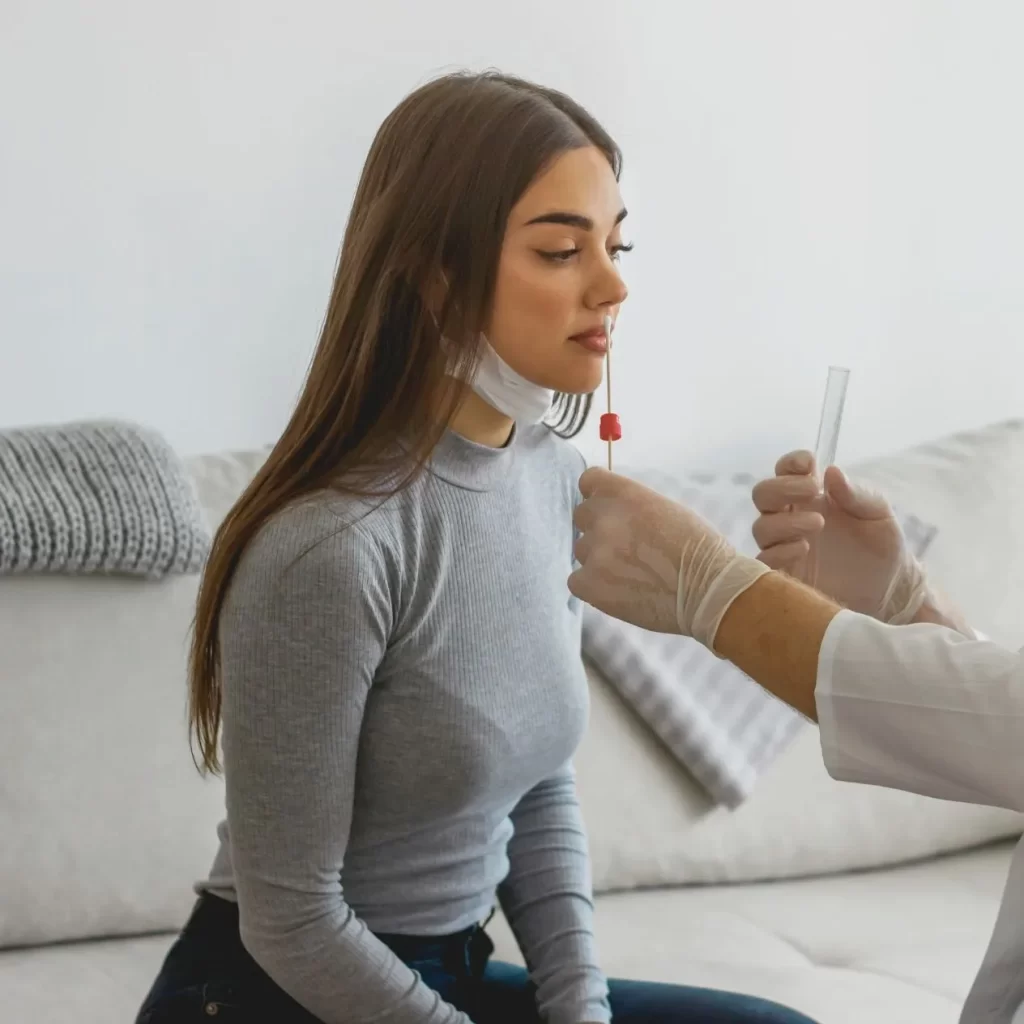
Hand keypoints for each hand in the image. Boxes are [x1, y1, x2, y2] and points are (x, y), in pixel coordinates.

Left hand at [569, 468, 768, 647]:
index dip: (596, 494)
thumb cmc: (699, 551)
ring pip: (582, 550)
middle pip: (582, 515)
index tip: (604, 505)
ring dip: (599, 559)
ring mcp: (595, 553)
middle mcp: (606, 519)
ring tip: (630, 573)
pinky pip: (576, 580)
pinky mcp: (590, 584)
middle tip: (623, 546)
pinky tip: (619, 590)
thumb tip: (612, 510)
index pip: (589, 480)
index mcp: (626, 494)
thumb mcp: (667, 510)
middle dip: (598, 527)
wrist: (710, 592)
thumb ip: (633, 505)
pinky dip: (592, 586)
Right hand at [751, 451, 926, 622]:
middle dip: (781, 488)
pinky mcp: (785, 574)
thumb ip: (856, 493)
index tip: (808, 463)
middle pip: (762, 495)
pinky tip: (803, 549)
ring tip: (818, 524)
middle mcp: (791, 517)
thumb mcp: (878, 513)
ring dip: (785, 521)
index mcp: (810, 496)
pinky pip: (764, 561)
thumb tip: (832, 471)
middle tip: (812, 491)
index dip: (789, 463)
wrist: (889, 588)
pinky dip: (778, 552)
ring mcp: (785, 546)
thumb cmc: (882, 544)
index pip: (784, 471)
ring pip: (761, 527)